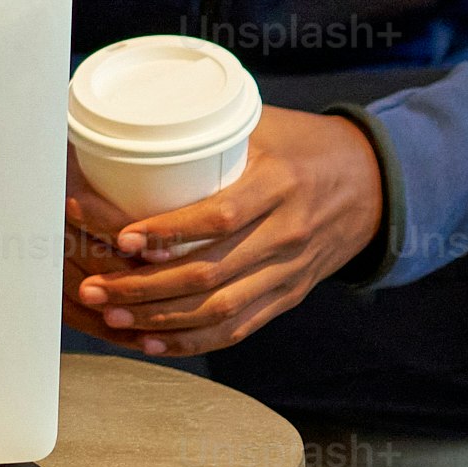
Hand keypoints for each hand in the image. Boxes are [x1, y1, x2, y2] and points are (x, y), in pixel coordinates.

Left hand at [64, 106, 384, 358]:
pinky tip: (152, 341)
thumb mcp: (267, 126)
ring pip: (219, 308)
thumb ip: (212, 131)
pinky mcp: (288, 296)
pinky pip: (238, 328)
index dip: (169, 232)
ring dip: (158, 319)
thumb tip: (133, 124)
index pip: (221, 216)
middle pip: (210, 273)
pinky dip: (192, 341)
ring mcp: (289, 270)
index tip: (123, 238)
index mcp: (280, 183)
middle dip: (144, 287)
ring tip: (111, 315)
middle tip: (96, 288)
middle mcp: (288, 232)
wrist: (372, 184)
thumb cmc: (303, 146)